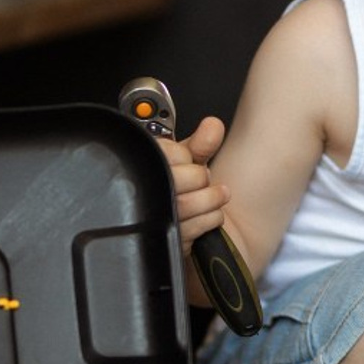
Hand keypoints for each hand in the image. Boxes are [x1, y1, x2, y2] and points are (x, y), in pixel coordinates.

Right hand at [156, 115, 230, 256]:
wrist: (173, 222)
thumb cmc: (178, 186)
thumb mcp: (186, 161)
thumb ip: (201, 143)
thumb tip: (213, 125)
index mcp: (147, 164)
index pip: (171, 154)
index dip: (186, 156)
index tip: (189, 160)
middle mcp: (147, 190)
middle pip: (180, 179)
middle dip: (201, 178)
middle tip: (204, 180)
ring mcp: (154, 216)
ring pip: (188, 204)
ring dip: (211, 199)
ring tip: (217, 195)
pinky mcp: (168, 238)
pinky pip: (195, 228)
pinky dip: (211, 219)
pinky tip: (210, 214)